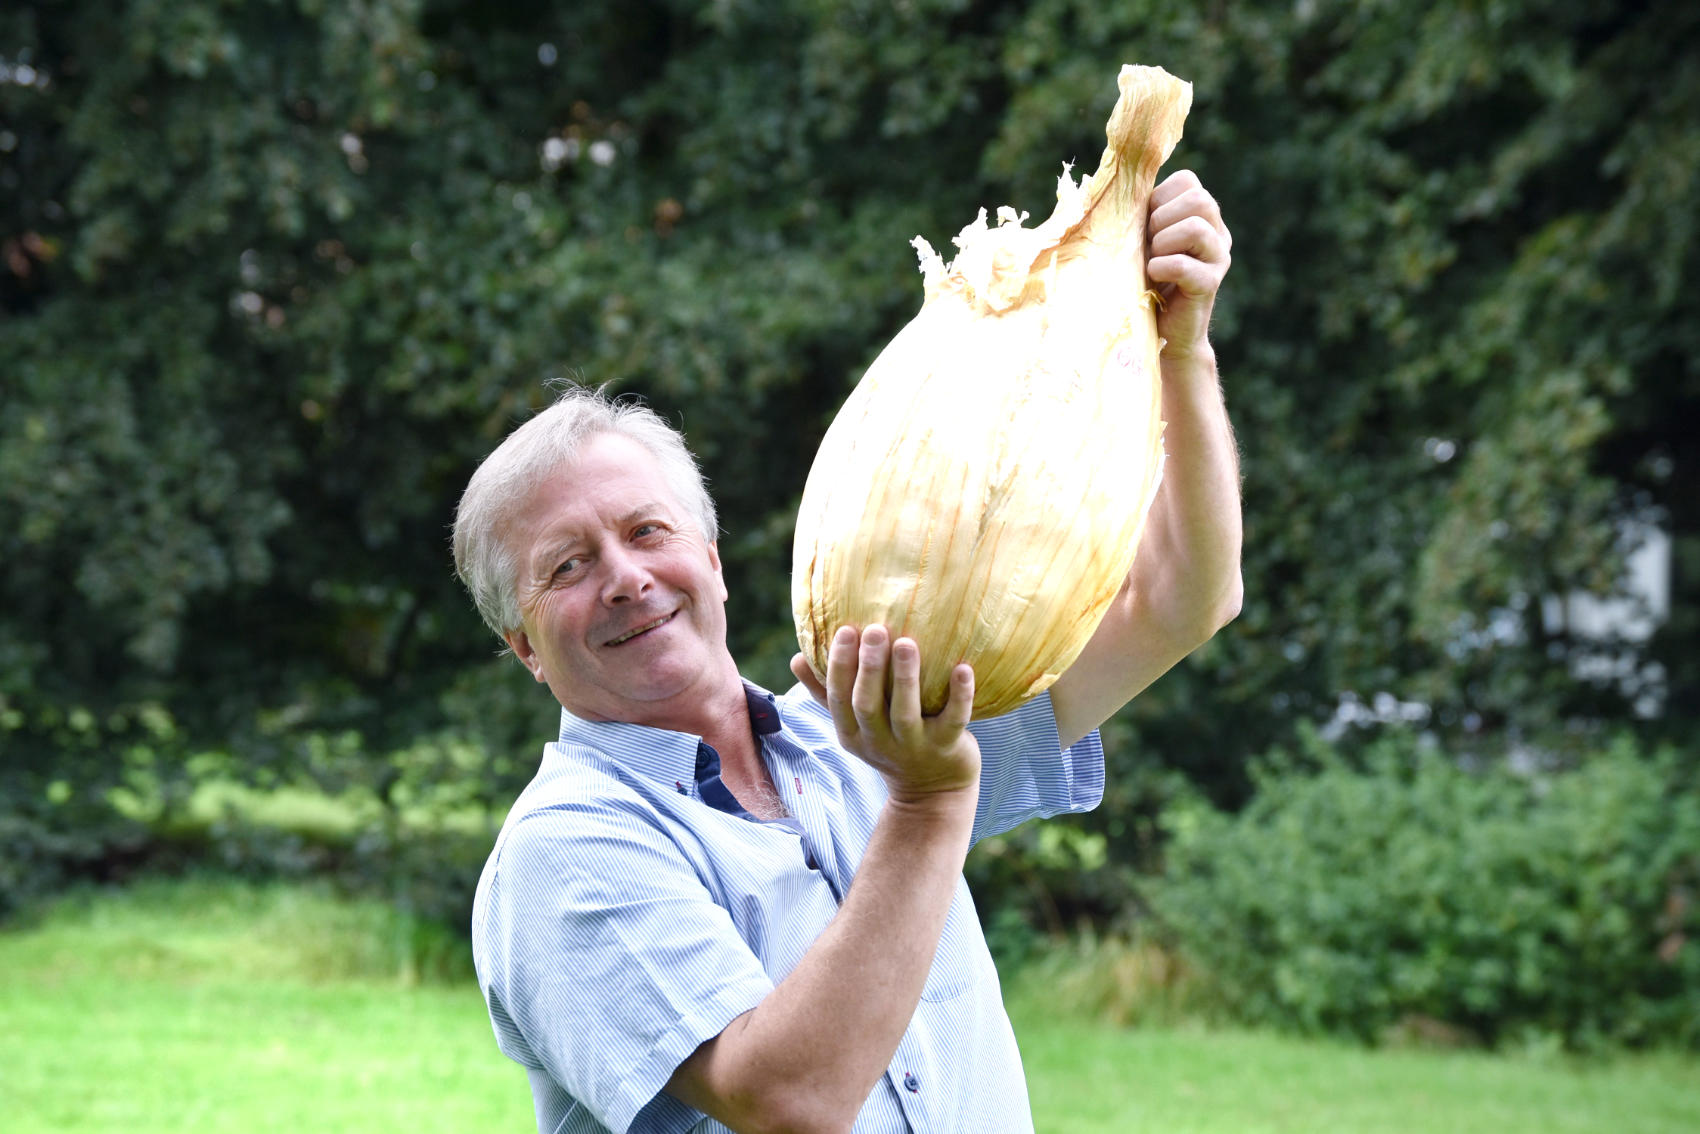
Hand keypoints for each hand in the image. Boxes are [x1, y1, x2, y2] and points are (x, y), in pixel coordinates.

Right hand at [790, 625, 979, 803]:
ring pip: (905, 712)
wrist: (932, 792)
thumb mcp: (853, 726)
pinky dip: (960, 695)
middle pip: (867, 705)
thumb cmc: (889, 744)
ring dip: (905, 677)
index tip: (845, 630)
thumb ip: (826, 694)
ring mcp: (913, 747)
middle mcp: (879, 742)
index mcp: (852, 734)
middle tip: (875, 630)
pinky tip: (963, 668)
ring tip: (907, 643)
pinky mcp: (946, 747)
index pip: (838, 699)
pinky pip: (954, 720)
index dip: (839, 666)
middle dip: (868, 668)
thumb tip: (797, 658)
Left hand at [1147, 169, 1231, 361]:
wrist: (1161, 331)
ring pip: (1196, 227)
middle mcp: (1217, 232)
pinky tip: (1152, 277)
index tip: (1146, 225)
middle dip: (1162, 219)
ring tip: (1152, 261)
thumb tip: (1118, 184)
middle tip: (1148, 246)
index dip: (1158, 197)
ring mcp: (1219, 258)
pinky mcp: (1209, 284)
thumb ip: (1141, 213)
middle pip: (1199, 199)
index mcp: (1202, 215)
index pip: (1187, 180)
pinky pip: (1185, 265)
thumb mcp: (1140, 240)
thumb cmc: (1143, 280)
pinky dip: (1161, 268)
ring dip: (1163, 242)